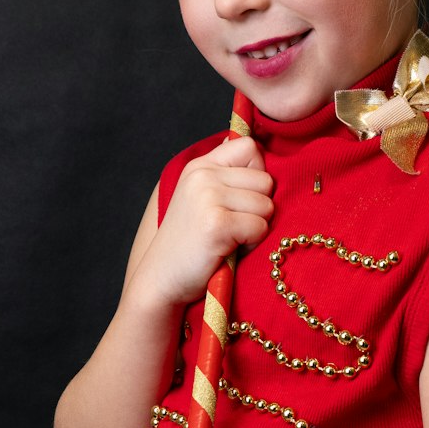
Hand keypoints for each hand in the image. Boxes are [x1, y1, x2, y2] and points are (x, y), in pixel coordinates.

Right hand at [129, 137, 272, 309]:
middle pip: (266, 181)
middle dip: (258, 208)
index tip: (240, 197)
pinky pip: (260, 227)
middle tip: (232, 226)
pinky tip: (228, 249)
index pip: (250, 147)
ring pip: (267, 206)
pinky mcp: (216, 223)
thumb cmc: (189, 243)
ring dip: (255, 228)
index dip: (257, 174)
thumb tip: (256, 149)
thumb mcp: (200, 197)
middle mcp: (202, 175)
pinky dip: (251, 244)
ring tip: (229, 238)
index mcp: (200, 166)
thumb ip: (226, 174)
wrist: (161, 280)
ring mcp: (208, 197)